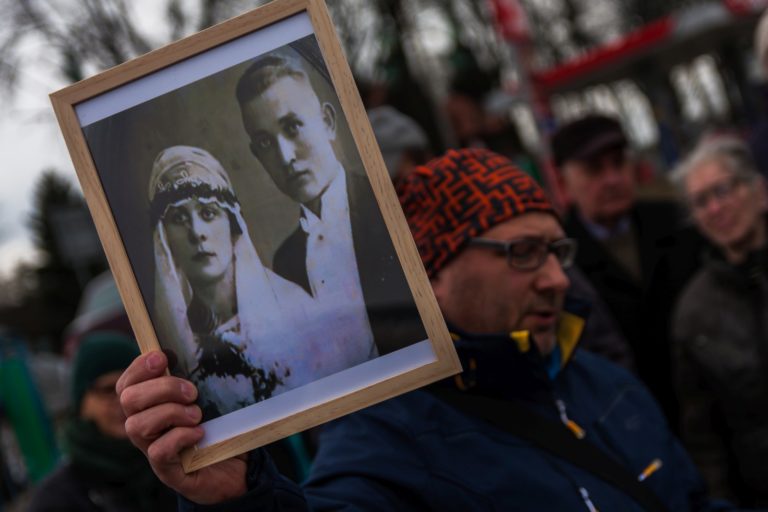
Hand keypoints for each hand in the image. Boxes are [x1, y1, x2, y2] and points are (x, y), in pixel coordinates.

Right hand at [117, 350, 246, 503]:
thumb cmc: (219, 429)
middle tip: (191, 392)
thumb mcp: (210, 398)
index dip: (138, 368)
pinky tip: (199, 433)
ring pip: (136, 425)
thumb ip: (198, 378)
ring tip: (196, 414)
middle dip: (162, 388)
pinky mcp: (166, 470)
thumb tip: (200, 348)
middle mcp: (145, 428)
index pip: (127, 384)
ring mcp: (152, 449)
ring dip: (170, 413)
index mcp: (150, 407)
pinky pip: (157, 452)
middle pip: (128, 400)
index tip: (163, 357)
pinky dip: (179, 437)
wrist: (236, 468)